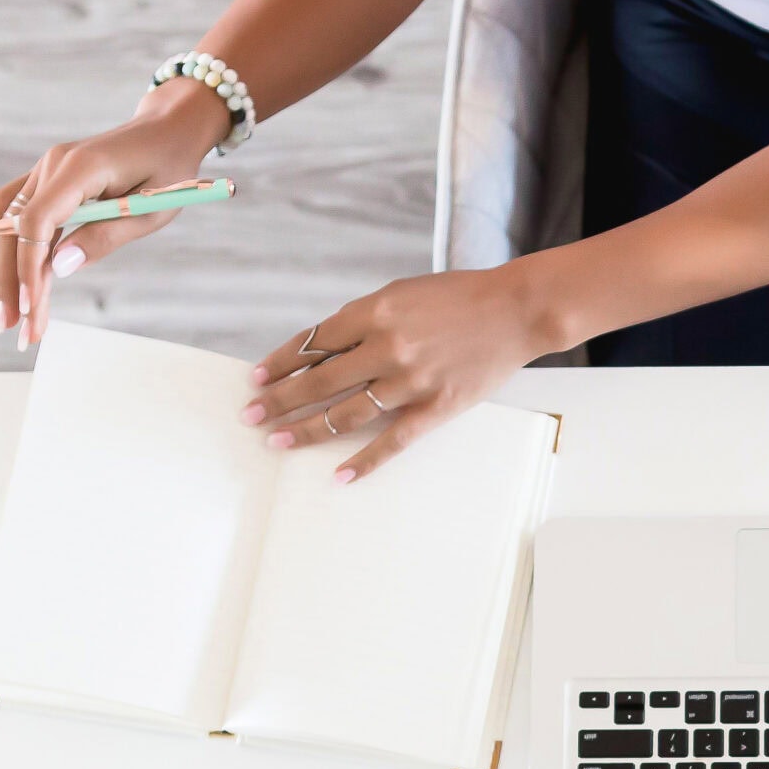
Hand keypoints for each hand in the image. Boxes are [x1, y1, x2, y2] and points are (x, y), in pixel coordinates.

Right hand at [0, 83, 228, 348]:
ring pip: (11, 223)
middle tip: (16, 331)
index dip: (29, 266)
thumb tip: (59, 268)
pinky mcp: (49, 179)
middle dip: (14, 282)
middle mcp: (54, 165)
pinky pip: (13, 207)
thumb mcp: (150, 210)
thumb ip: (104, 237)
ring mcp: (47, 170)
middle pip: (17, 228)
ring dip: (6, 271)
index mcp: (80, 168)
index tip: (30, 307)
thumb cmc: (169, 169)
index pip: (37, 222)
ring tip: (7, 317)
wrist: (168, 131)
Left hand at [240, 266, 558, 480]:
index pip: (314, 342)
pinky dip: (363, 460)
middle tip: (252, 415)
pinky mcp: (435, 408)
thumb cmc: (460, 298)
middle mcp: (388, 347)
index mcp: (376, 311)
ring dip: (306, 429)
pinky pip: (391, 441)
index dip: (281, 362)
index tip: (257, 378)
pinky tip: (338, 474)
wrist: (516, 311)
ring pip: (345, 413)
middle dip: (280, 399)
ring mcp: (411, 381)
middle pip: (319, 381)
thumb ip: (365, 320)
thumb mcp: (403, 293)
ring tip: (277, 441)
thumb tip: (325, 348)